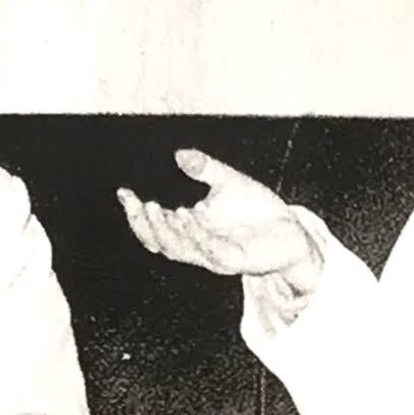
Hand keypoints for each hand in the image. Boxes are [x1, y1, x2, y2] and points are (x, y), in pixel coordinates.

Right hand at [120, 154, 325, 313]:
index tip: (124, 192)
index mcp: (188, 229)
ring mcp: (213, 255)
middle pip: (159, 243)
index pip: (152, 227)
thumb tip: (180, 154)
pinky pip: (211, 252)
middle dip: (146, 225)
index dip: (135, 213)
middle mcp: (196, 245)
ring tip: (165, 209)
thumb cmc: (255, 208)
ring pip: (181, 251)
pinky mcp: (235, 261)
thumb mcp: (228, 181)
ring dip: (170, 232)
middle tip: (143, 203)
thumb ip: (204, 168)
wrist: (289, 229)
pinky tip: (193, 217)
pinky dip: (199, 237)